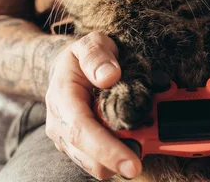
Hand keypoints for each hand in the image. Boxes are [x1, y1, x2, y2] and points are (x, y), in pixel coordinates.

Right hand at [44, 32, 141, 179]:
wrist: (66, 69)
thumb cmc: (81, 57)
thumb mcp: (90, 43)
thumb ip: (97, 55)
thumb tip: (109, 76)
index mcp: (62, 98)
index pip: (81, 131)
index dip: (107, 150)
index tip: (133, 163)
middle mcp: (60, 125)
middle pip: (89, 157)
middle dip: (120, 159)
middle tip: (150, 147)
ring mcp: (67, 140)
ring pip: (96, 166)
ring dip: (120, 157)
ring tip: (142, 136)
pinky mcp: (78, 150)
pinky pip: (100, 163)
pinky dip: (118, 155)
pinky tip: (131, 138)